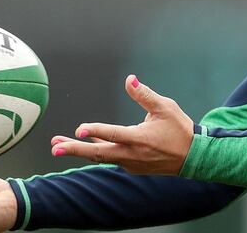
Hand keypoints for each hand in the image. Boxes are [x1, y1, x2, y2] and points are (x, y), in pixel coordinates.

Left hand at [50, 74, 193, 174]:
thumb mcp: (165, 107)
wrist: (192, 157)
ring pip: (101, 157)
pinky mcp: (132, 167)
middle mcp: (132, 154)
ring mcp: (131, 163)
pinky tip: (85, 144)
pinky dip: (96, 151)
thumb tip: (129, 79)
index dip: (96, 131)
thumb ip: (144, 94)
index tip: (79, 128)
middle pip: (98, 153)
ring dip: (80, 150)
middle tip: (55, 147)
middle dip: (75, 149)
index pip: (114, 134)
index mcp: (140, 138)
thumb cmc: (179, 129)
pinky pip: (110, 158)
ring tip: (58, 146)